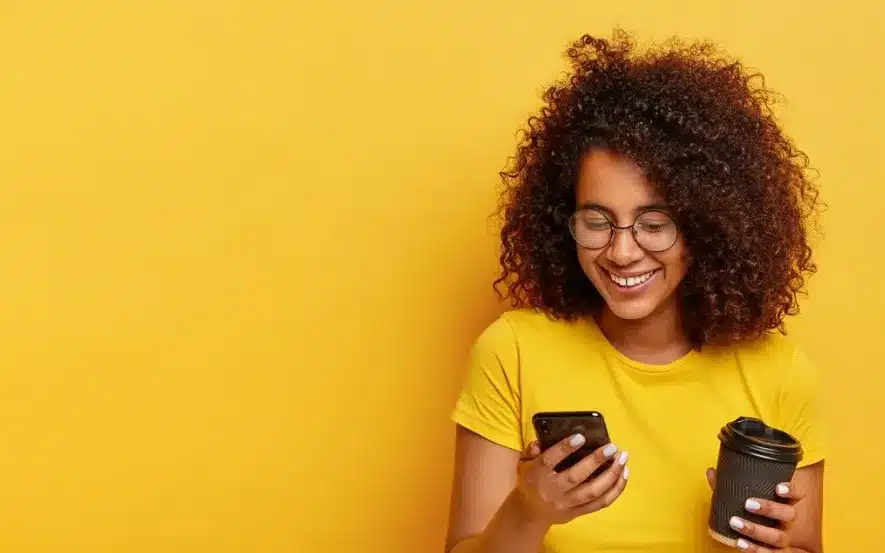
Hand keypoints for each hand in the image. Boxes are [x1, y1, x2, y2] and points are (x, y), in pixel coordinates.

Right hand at [509, 434, 628, 526]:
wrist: (529, 513)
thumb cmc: (530, 481)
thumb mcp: (524, 463)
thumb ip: (531, 450)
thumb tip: (541, 441)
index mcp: (538, 475)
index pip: (550, 460)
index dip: (565, 448)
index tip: (581, 437)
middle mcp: (553, 490)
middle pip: (576, 476)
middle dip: (596, 461)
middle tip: (612, 447)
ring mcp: (567, 504)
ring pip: (593, 492)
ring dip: (611, 475)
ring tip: (623, 459)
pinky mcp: (578, 512)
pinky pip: (600, 503)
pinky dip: (615, 490)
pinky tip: (623, 475)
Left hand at [706, 468, 802, 551]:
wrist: (762, 534)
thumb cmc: (752, 509)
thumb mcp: (744, 496)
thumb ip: (728, 485)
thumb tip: (711, 472)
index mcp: (785, 503)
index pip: (797, 494)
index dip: (792, 490)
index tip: (778, 487)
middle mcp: (787, 520)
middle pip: (789, 514)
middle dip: (769, 508)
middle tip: (748, 504)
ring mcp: (783, 537)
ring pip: (778, 537)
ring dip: (756, 530)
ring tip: (735, 523)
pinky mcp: (775, 551)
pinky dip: (756, 550)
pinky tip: (740, 543)